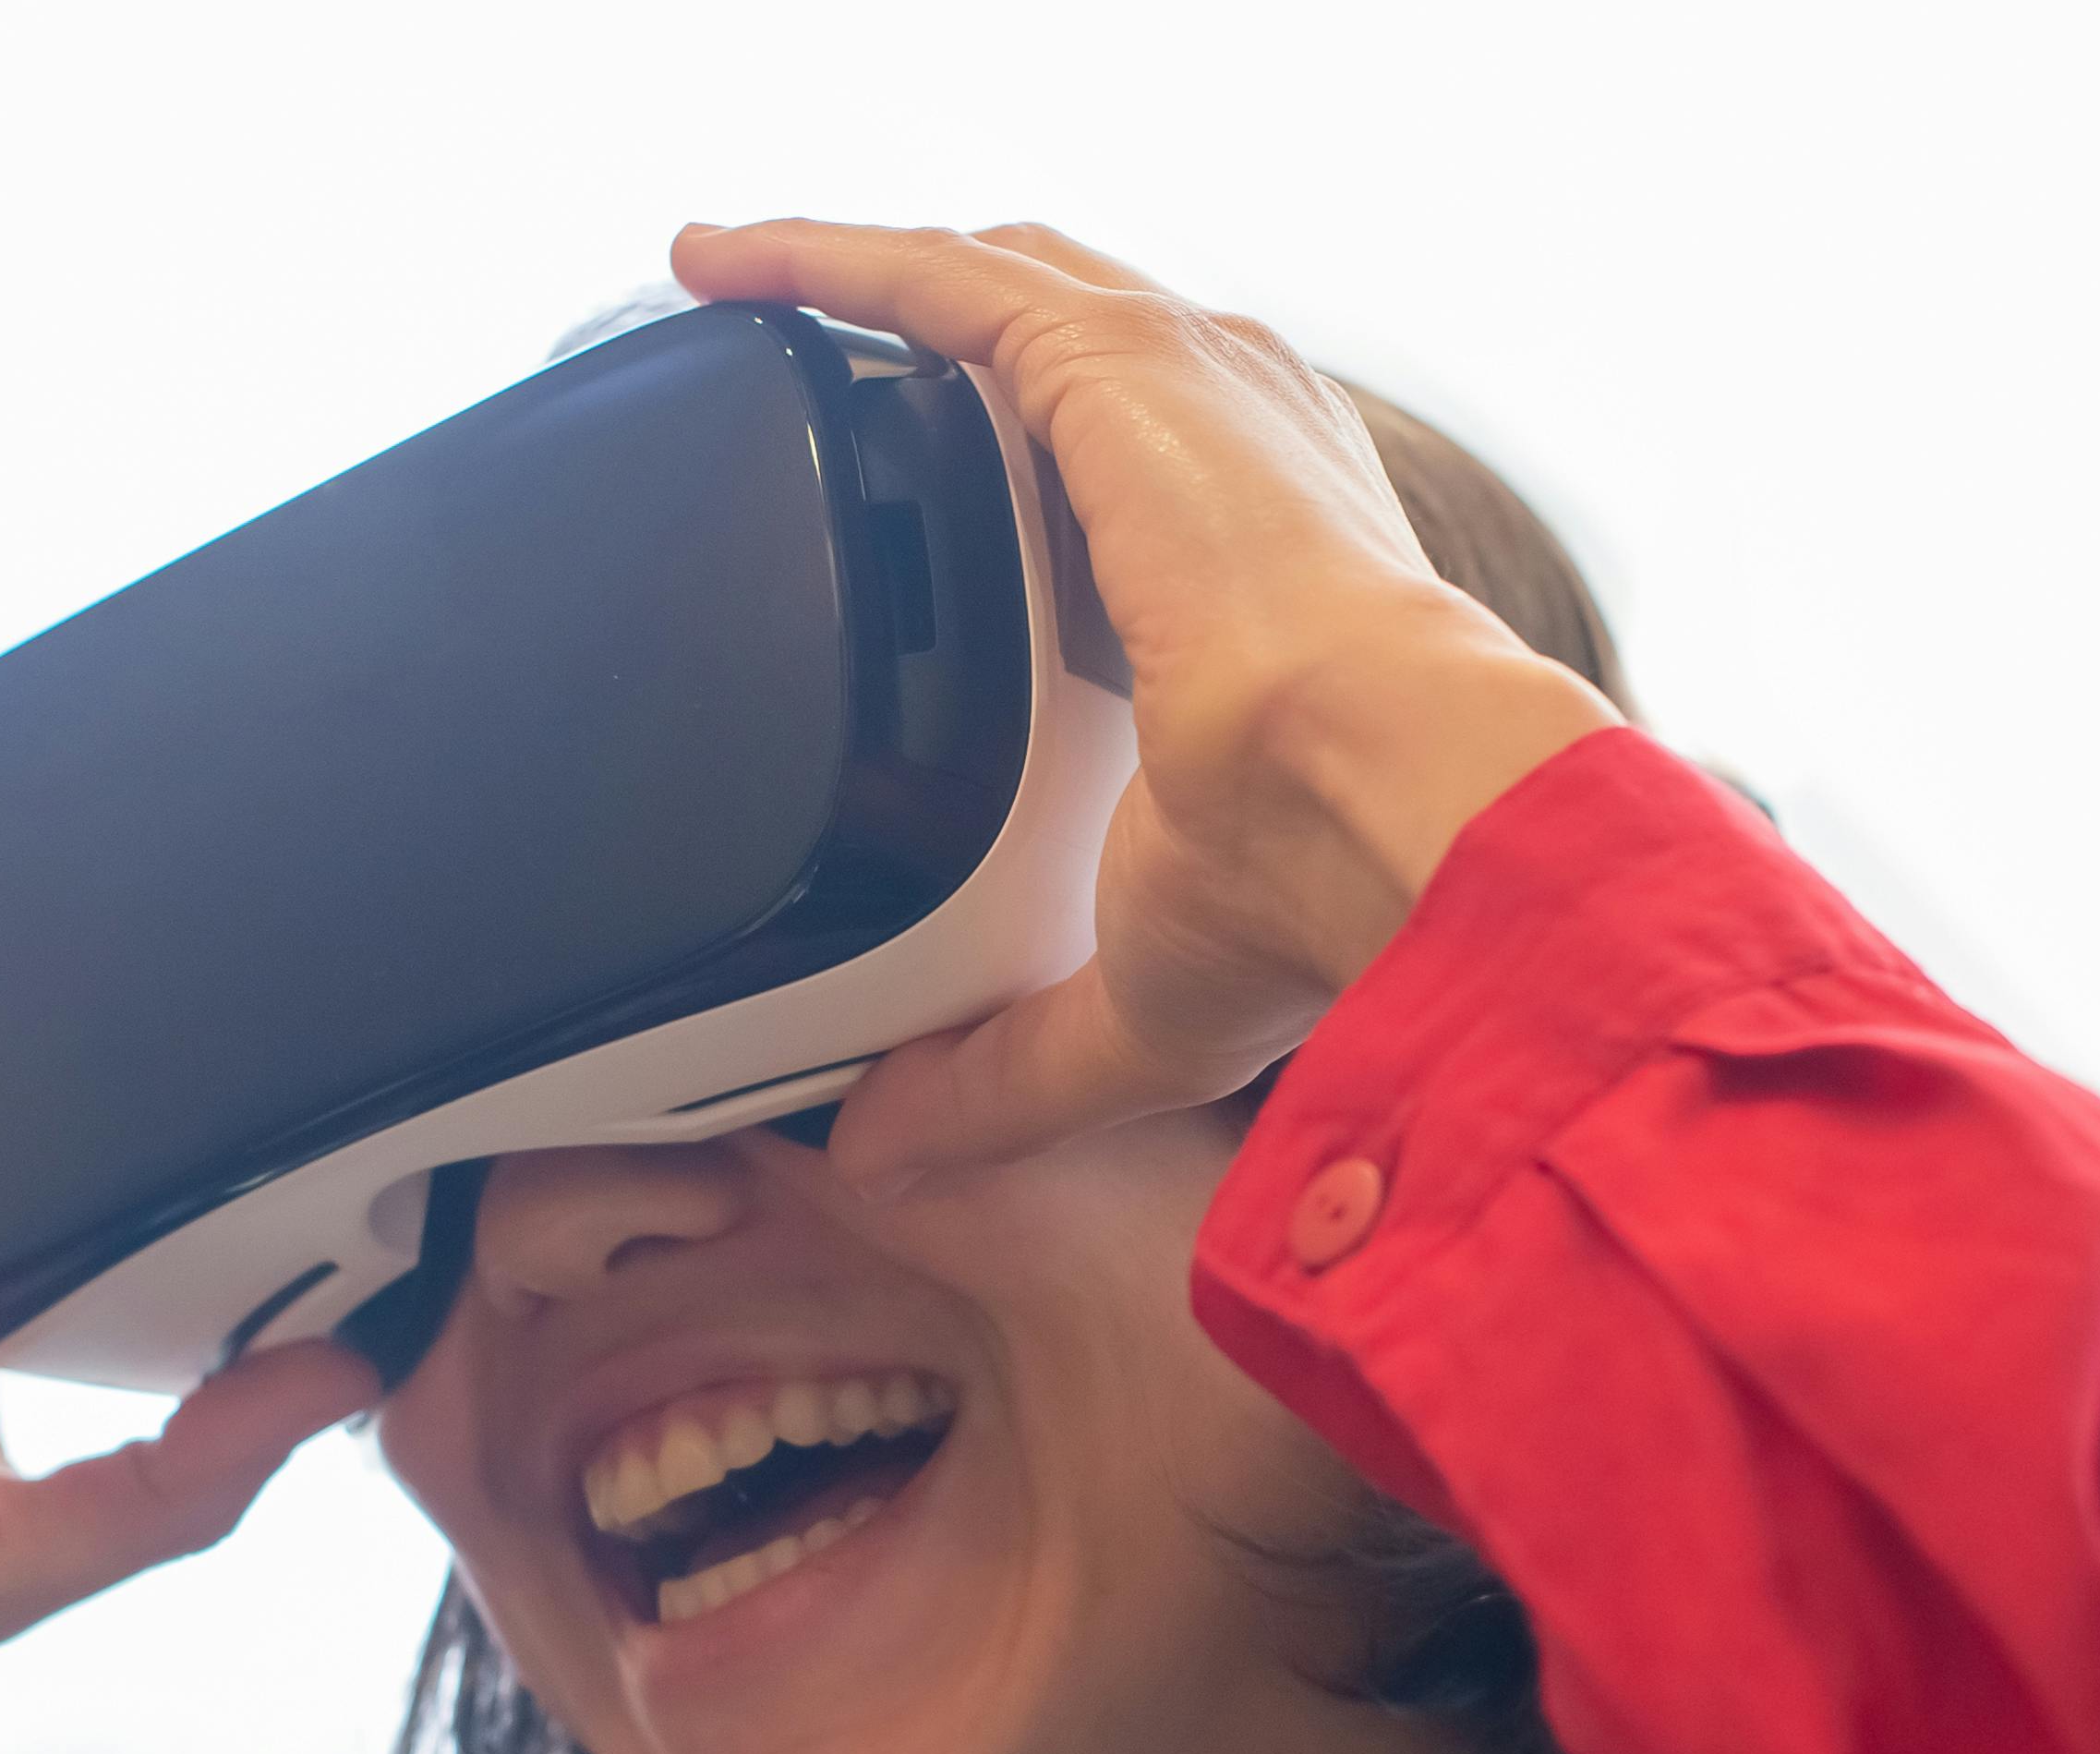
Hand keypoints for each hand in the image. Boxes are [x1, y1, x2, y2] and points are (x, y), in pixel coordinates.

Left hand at [668, 218, 1619, 1182]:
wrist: (1377, 802)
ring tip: (726, 275)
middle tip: (791, 352)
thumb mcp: (1133, 994)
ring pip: (988, 286)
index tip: (925, 512)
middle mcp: (1235, 452)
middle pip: (1054, 348)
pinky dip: (822, 255)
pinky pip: (935, 276)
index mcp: (1262, 570)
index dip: (1018, 473)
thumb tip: (891, 1151)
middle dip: (928, 340)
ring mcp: (1181, 391)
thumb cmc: (1317, 891)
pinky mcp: (1116, 361)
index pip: (1131, 481)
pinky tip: (722, 261)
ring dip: (855, 272)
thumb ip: (1001, 1064)